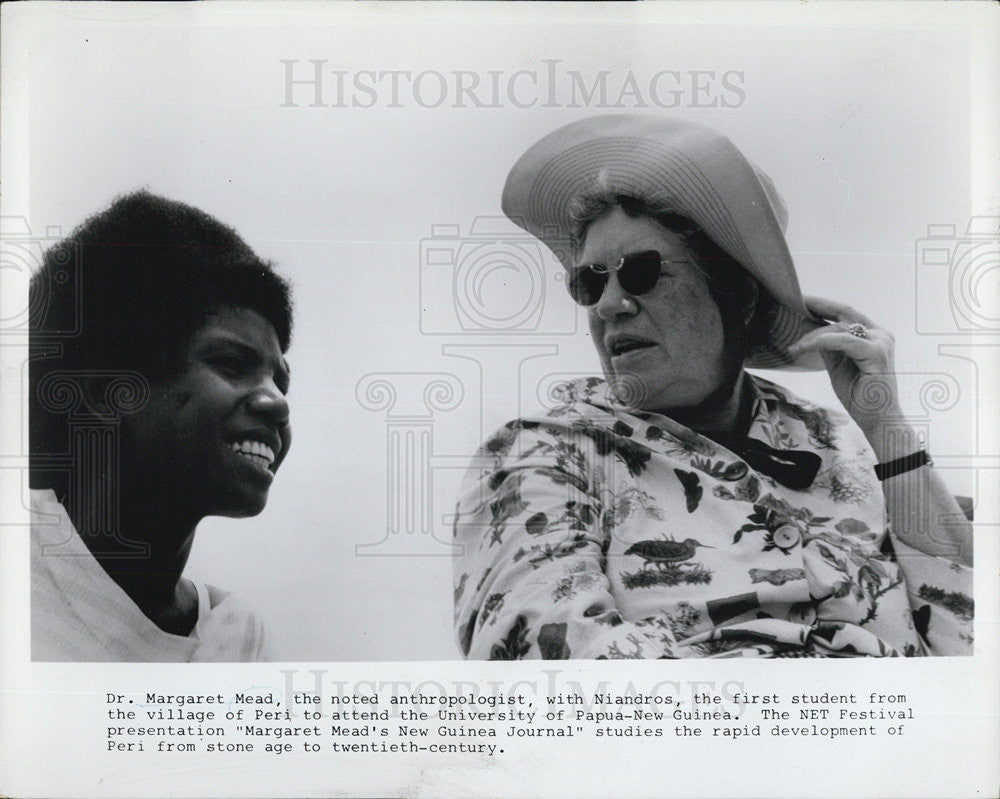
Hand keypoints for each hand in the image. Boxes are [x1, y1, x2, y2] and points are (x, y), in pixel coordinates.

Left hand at [787, 297, 901, 441]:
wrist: (878, 421)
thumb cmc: (859, 396)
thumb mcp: (838, 365)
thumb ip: (828, 346)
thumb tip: (808, 330)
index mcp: (873, 336)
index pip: (846, 313)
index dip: (822, 305)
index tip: (799, 301)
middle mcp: (880, 334)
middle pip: (844, 311)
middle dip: (817, 305)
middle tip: (793, 301)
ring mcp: (880, 342)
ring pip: (839, 328)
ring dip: (812, 335)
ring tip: (793, 347)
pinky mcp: (876, 354)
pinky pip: (841, 341)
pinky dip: (819, 342)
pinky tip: (801, 348)